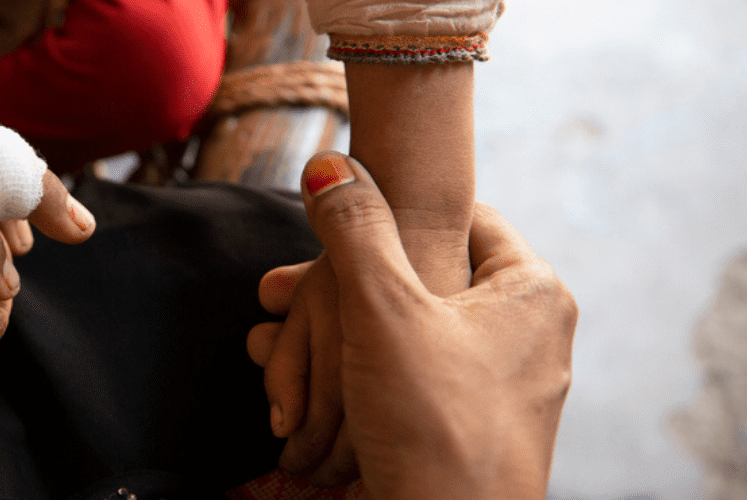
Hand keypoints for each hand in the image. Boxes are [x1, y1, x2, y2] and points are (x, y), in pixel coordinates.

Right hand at [253, 152, 575, 498]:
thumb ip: (354, 232)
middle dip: (342, 282)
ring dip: (336, 329)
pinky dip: (356, 371)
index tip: (336, 218)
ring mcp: (498, 385)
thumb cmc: (433, 425)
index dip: (393, 212)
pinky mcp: (467, 424)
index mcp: (532, 293)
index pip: (462, 214)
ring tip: (271, 334)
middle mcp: (527, 335)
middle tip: (278, 290)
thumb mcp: (384, 311)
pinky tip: (300, 381)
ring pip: (406, 330)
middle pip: (424, 277)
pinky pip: (406, 376)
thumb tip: (329, 163)